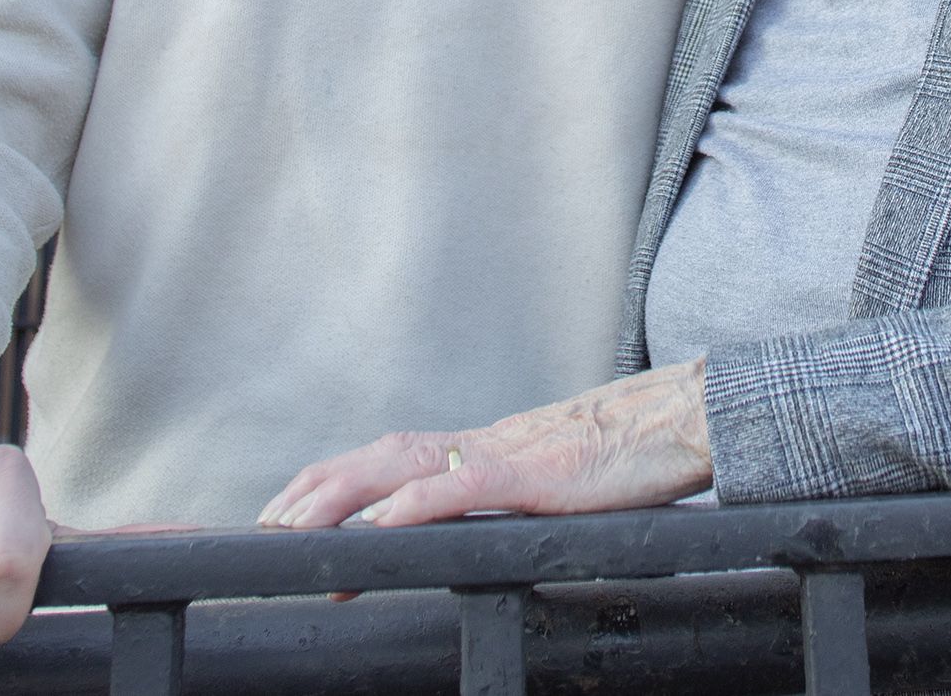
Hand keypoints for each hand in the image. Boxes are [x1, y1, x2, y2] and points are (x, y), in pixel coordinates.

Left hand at [259, 359, 712, 531]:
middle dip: (314, 491)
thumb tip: (486, 528)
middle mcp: (482, 445)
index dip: (336, 482)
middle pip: (377, 457)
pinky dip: (411, 506)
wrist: (685, 420)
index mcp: (485, 450)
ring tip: (294, 532)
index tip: (290, 512)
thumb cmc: (633, 457)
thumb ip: (516, 501)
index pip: (392, 459)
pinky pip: (459, 488)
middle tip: (265, 527)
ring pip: (401, 468)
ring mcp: (504, 455)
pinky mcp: (532, 474)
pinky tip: (378, 527)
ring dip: (339, 499)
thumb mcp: (559, 486)